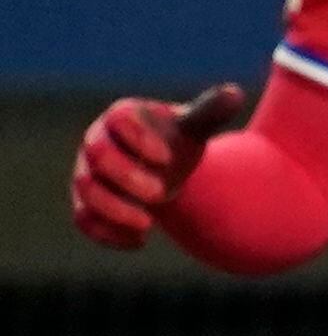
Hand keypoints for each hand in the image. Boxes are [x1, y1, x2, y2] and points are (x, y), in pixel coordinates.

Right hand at [72, 84, 246, 249]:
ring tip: (147, 225)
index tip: (167, 158)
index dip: (140, 139)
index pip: (119, 120)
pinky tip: (139, 242)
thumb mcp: (195, 126)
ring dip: (114, 210)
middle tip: (161, 194)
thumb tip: (234, 93)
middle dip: (127, 177)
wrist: (163, 168)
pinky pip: (83, 220)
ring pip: (86, 190)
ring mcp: (88, 173)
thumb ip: (210, 111)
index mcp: (122, 116)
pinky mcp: (86, 203)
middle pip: (97, 154)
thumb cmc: (176, 140)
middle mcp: (97, 141)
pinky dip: (107, 234)